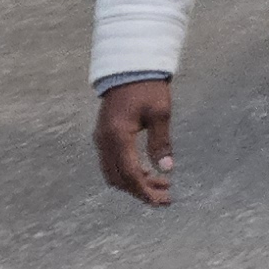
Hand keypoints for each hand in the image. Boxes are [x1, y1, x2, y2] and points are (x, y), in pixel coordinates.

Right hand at [95, 80, 173, 205]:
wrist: (129, 67)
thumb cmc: (147, 88)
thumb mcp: (160, 113)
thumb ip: (160, 142)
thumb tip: (167, 168)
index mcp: (117, 136)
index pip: (130, 174)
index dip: (145, 191)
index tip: (161, 201)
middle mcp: (104, 141)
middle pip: (119, 179)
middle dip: (141, 191)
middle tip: (166, 197)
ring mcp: (101, 139)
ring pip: (114, 173)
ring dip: (135, 183)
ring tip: (162, 185)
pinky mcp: (104, 136)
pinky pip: (112, 163)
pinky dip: (129, 172)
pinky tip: (148, 172)